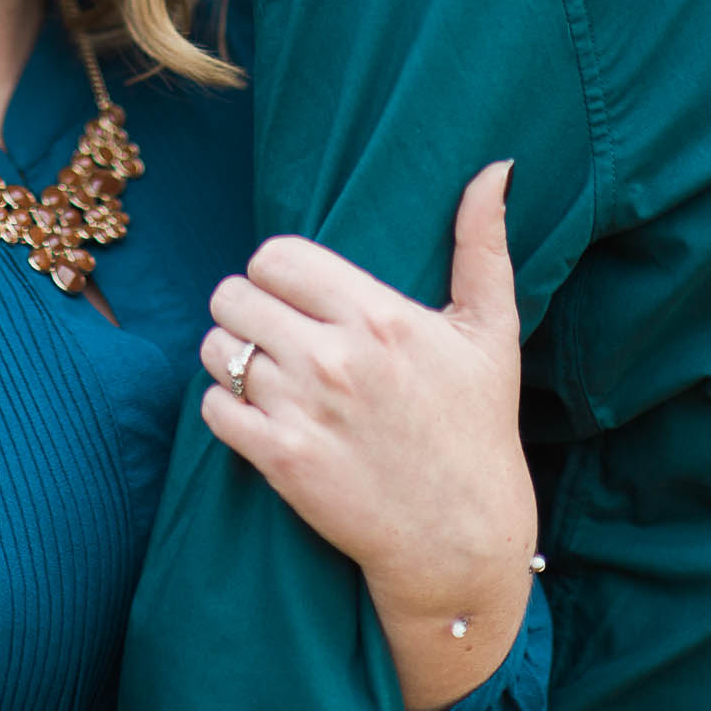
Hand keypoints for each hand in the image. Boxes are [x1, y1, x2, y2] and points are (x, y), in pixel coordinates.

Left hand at [198, 160, 538, 710]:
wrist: (462, 541)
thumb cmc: (477, 427)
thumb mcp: (491, 331)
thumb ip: (482, 244)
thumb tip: (495, 169)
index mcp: (379, 316)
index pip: (276, 255)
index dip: (275, 269)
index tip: (293, 291)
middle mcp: (336, 358)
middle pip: (234, 295)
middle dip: (246, 308)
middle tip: (273, 330)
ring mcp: (304, 412)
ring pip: (218, 349)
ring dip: (231, 355)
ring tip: (263, 368)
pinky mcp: (282, 463)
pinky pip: (214, 407)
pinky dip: (226, 405)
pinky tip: (258, 411)